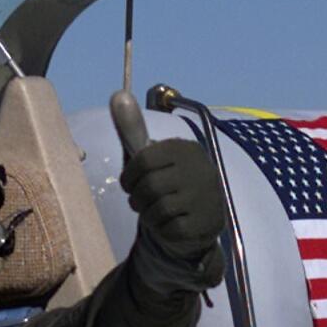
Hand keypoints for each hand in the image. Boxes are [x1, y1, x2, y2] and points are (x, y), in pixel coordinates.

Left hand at [120, 139, 225, 260]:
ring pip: (159, 208)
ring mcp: (207, 197)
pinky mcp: (207, 222)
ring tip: (153, 212)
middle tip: (140, 201)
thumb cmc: (166, 183)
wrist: (198, 218)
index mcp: (185, 149)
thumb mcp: (150, 158)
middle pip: (149, 186)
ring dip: (147, 215)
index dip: (128, 176)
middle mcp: (201, 169)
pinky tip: (167, 224)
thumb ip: (132, 132)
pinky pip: (170, 229)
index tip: (129, 184)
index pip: (143, 159)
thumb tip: (118, 97)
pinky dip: (161, 229)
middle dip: (136, 198)